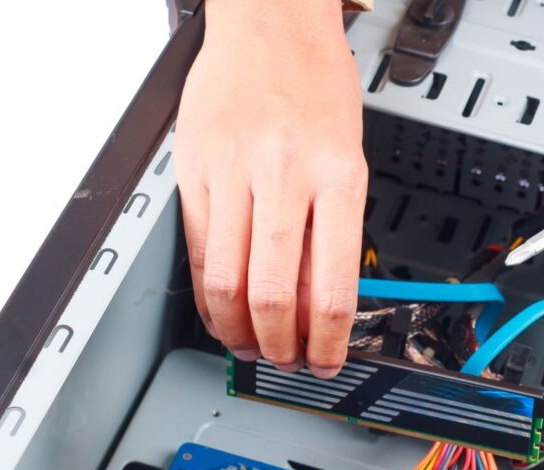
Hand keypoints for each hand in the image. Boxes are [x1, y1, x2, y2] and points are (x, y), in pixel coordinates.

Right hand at [175, 0, 366, 377]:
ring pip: (227, 279)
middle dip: (280, 345)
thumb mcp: (349, 155)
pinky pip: (197, 247)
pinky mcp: (194, 169)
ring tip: (250, 345)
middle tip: (286, 361)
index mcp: (339, 176)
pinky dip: (207, 291)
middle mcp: (286, 175)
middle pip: (274, 292)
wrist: (271, 23)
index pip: (332, 285)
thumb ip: (334, 226)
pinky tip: (219, 309)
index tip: (328, 361)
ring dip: (238, 329)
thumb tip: (322, 300)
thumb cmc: (316, 83)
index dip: (328, 340)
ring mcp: (235, 171)